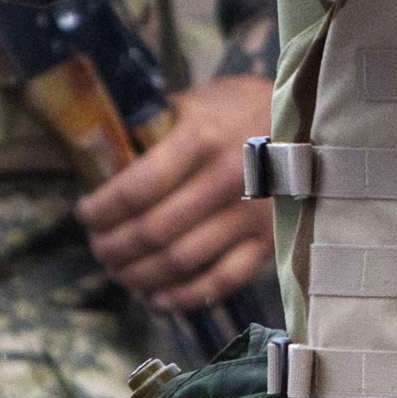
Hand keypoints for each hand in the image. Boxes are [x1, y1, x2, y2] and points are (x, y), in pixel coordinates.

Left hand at [76, 73, 275, 310]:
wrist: (311, 121)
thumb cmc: (241, 108)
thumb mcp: (197, 101)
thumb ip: (152, 129)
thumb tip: (100, 161)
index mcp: (201, 138)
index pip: (134, 189)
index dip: (100, 210)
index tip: (85, 213)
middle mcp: (226, 179)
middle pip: (152, 231)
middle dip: (113, 247)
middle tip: (99, 246)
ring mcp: (251, 214)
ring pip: (179, 261)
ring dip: (139, 275)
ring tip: (120, 271)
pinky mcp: (269, 240)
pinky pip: (221, 281)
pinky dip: (183, 295)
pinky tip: (158, 295)